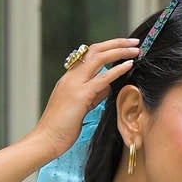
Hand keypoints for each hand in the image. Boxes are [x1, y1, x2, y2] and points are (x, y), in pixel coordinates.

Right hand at [31, 38, 139, 159]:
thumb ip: (92, 96)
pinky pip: (102, 78)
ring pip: (99, 58)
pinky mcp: (80, 95)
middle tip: (134, 41)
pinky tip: (130, 64)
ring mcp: (75, 84)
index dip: (107, 48)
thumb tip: (107, 87)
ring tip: (136, 49)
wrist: (45, 140)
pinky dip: (117, 69)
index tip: (123, 47)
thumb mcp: (79, 108)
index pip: (89, 55)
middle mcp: (71, 76)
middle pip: (95, 50)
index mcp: (69, 78)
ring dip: (120, 50)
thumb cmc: (60, 129)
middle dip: (116, 43)